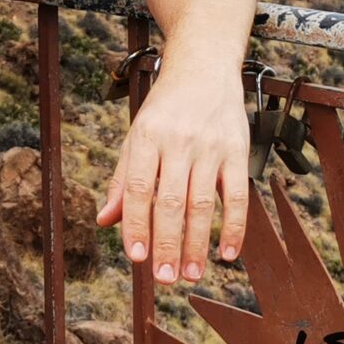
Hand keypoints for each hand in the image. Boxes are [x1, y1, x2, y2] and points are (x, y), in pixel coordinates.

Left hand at [95, 65, 250, 283]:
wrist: (204, 66)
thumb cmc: (165, 108)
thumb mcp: (136, 136)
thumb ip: (122, 180)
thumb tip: (105, 221)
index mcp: (146, 137)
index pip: (140, 189)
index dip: (137, 225)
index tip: (136, 258)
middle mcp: (178, 142)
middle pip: (171, 201)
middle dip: (167, 244)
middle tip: (165, 278)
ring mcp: (210, 146)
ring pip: (203, 203)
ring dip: (197, 243)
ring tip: (191, 273)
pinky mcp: (237, 150)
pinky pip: (237, 195)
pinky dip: (234, 227)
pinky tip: (227, 253)